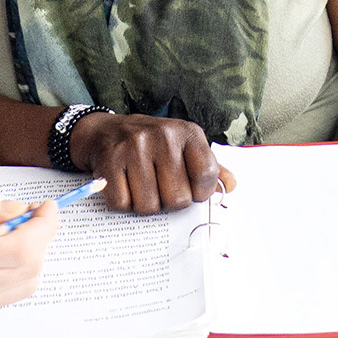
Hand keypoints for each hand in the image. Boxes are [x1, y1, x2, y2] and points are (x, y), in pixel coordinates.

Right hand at [0, 194, 58, 337]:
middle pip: (30, 271)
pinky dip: (4, 276)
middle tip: (29, 218)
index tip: (48, 208)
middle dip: (40, 241)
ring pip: (19, 289)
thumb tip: (17, 211)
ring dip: (25, 260)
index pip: (24, 246)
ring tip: (4, 236)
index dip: (46, 226)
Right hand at [67, 112, 234, 214]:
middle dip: (169, 202)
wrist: (107, 131)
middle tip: (160, 187)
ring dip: (145, 204)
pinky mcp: (110, 161)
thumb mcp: (185, 147)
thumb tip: (231, 186)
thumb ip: (210, 167)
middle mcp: (163, 136)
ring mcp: (134, 147)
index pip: (207, 175)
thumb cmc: (153, 144)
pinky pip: (123, 203)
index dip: (200, 192)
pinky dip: (123, 203)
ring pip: (149, 206)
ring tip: (141, 186)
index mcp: (187, 132)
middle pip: (178, 199)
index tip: (190, 189)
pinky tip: (124, 186)